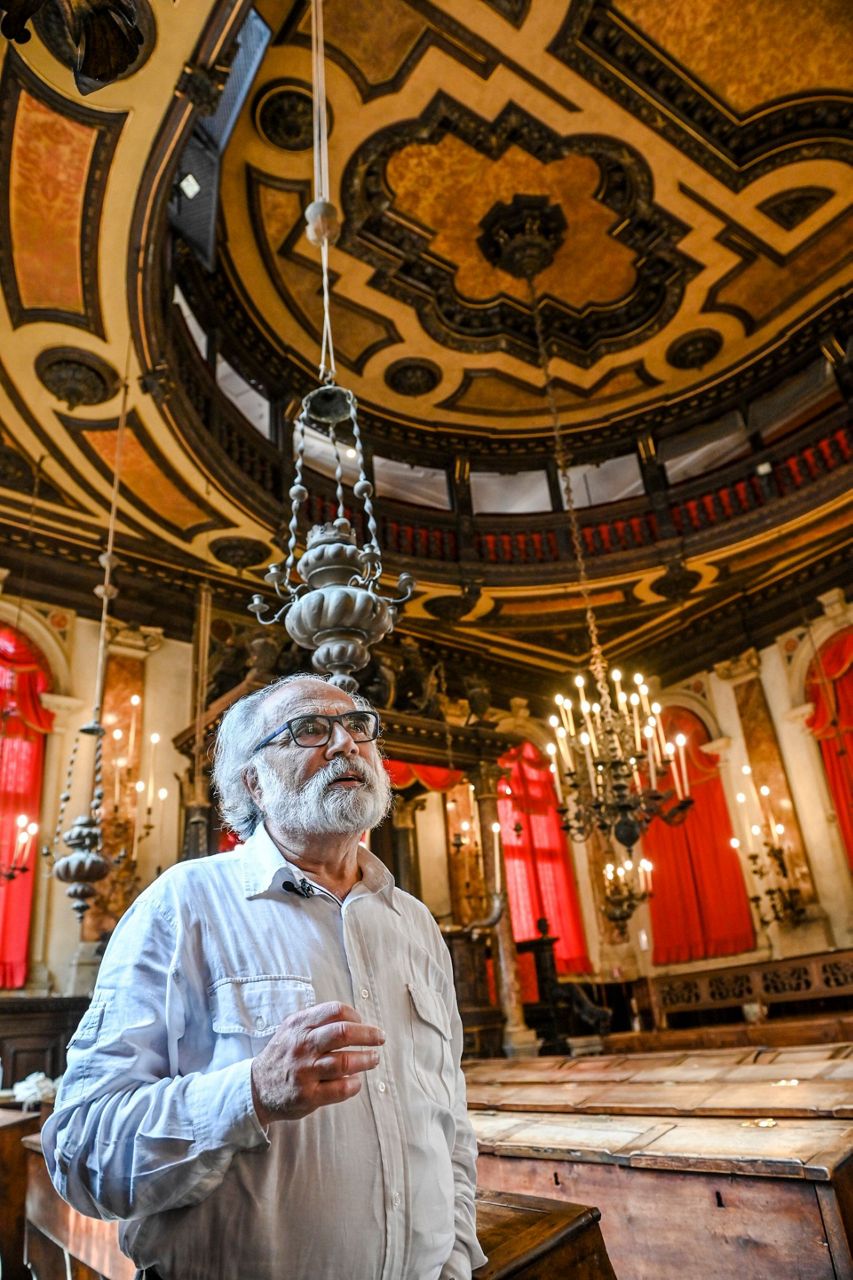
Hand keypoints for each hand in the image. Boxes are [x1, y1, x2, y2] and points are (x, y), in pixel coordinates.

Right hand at [250, 1001, 384, 1124]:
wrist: (256, 1088)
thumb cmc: (283, 1055)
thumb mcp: (291, 1029)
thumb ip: (316, 1021)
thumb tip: (354, 1020)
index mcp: (299, 1025)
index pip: (334, 1011)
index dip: (355, 1015)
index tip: (363, 1022)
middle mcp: (302, 1046)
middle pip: (343, 1033)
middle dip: (368, 1034)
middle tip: (380, 1038)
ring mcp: (305, 1072)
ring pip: (345, 1062)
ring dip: (366, 1059)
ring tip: (373, 1059)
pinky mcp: (308, 1096)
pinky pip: (339, 1089)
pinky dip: (354, 1084)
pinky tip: (357, 1081)